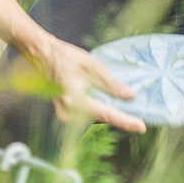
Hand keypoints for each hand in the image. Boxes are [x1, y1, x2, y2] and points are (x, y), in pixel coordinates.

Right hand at [28, 35, 146, 134]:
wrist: (42, 55)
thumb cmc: (65, 57)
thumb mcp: (93, 66)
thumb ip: (111, 84)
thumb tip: (130, 95)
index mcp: (75, 99)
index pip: (106, 114)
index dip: (125, 121)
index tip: (141, 127)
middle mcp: (69, 112)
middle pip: (101, 117)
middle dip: (118, 114)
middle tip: (137, 115)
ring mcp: (65, 114)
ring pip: (94, 116)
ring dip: (108, 109)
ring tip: (122, 104)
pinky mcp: (65, 112)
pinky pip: (87, 113)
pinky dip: (98, 106)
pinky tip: (106, 99)